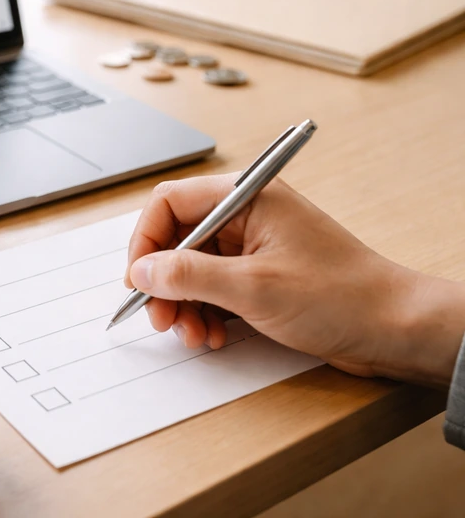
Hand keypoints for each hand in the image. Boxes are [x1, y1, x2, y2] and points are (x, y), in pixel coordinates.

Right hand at [124, 175, 464, 385]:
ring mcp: (254, 247)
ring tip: (193, 334)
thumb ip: (189, 276)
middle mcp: (246, 216)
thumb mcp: (253, 288)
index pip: (171, 202)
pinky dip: (206, 312)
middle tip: (162, 318)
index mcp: (246, 197)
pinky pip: (214, 288)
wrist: (395, 330)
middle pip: (178, 239)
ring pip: (193, 269)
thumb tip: (142, 270)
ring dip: (184, 304)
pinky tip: (213, 335)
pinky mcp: (261, 275)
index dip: (146, 240)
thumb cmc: (341, 297)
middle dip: (165, 282)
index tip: (138, 278)